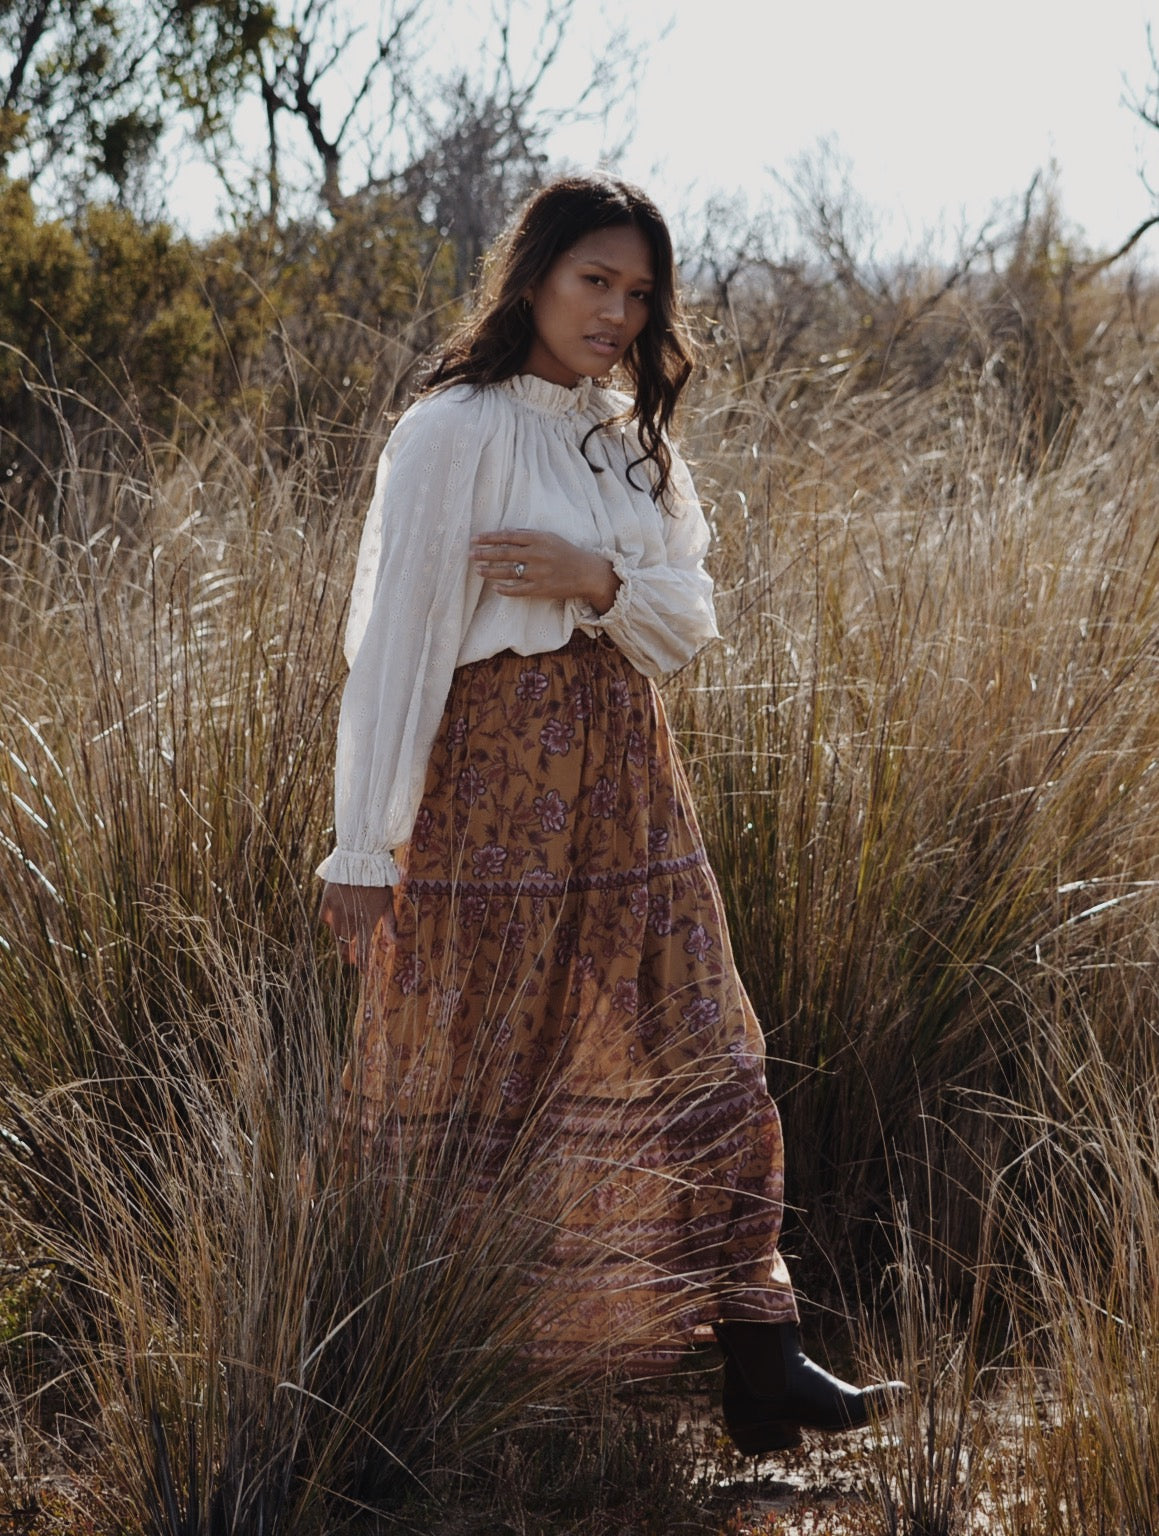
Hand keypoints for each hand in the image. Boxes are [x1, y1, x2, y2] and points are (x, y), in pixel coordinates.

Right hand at [318, 881, 396, 967]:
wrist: (362, 859)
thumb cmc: (379, 881)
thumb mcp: (388, 902)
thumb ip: (390, 924)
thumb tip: (396, 943)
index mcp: (367, 921)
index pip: (363, 950)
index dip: (363, 963)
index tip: (363, 972)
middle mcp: (350, 919)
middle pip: (346, 945)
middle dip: (348, 955)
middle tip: (350, 960)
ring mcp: (337, 910)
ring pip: (335, 933)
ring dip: (340, 940)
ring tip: (344, 942)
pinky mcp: (327, 900)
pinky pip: (324, 918)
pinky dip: (328, 922)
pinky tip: (333, 922)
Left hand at [471, 529, 618, 613]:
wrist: (586, 572)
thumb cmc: (566, 552)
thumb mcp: (550, 537)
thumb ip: (528, 535)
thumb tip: (506, 532)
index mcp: (539, 539)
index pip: (508, 536)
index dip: (489, 538)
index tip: (475, 538)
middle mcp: (537, 555)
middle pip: (504, 554)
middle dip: (484, 554)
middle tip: (470, 554)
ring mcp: (539, 573)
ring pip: (508, 572)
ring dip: (490, 571)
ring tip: (477, 570)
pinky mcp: (541, 589)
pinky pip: (518, 590)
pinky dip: (505, 589)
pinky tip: (494, 587)